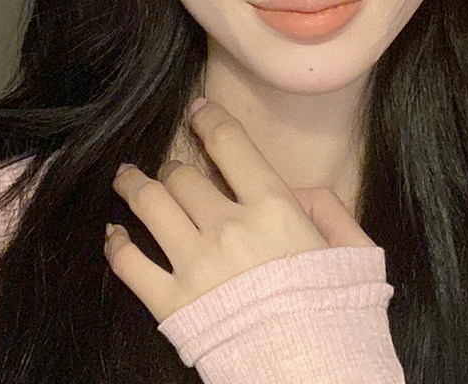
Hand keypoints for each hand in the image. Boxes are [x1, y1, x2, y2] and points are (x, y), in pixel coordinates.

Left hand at [104, 99, 374, 322]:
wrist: (318, 381)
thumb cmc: (340, 316)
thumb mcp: (355, 253)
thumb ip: (330, 209)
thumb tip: (299, 191)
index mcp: (273, 208)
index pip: (229, 143)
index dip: (208, 118)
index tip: (197, 110)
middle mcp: (228, 228)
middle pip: (182, 174)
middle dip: (174, 165)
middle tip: (172, 168)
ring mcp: (196, 266)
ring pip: (149, 204)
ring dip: (133, 185)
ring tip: (126, 178)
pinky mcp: (173, 305)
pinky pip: (129, 265)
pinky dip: (115, 244)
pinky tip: (112, 234)